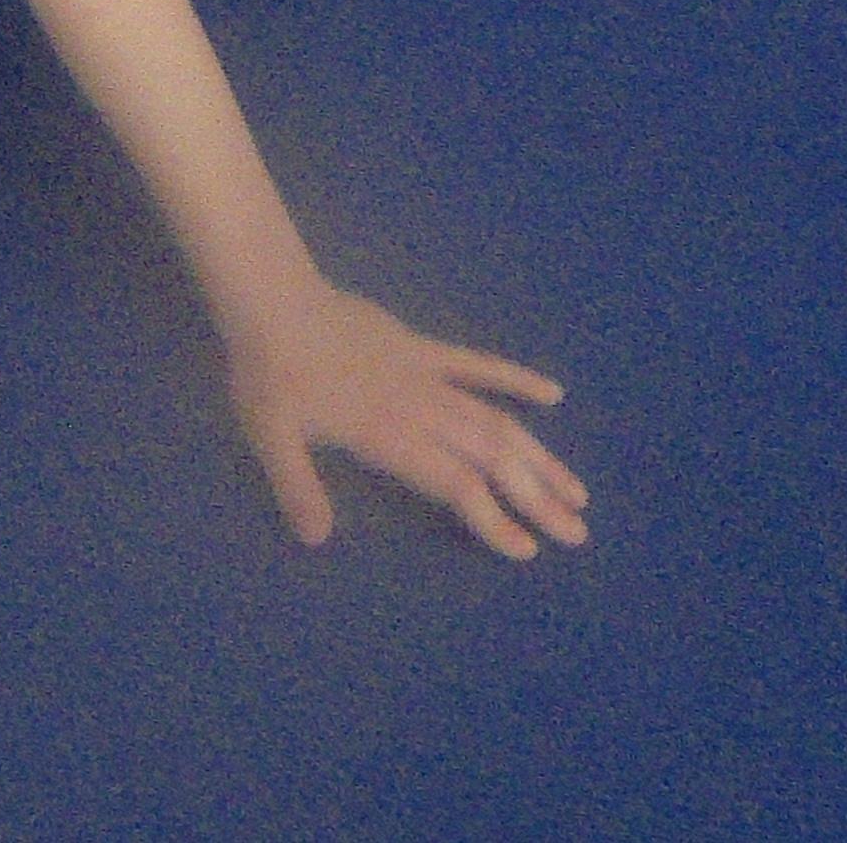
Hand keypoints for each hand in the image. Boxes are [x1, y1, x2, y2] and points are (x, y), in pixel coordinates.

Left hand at [229, 282, 586, 558]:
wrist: (270, 297)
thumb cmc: (268, 370)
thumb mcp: (270, 435)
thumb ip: (297, 487)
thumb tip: (317, 540)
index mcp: (388, 434)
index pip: (454, 483)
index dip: (492, 517)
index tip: (526, 549)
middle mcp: (419, 408)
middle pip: (491, 456)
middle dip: (536, 496)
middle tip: (577, 531)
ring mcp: (426, 373)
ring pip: (495, 418)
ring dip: (538, 454)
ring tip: (577, 490)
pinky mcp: (422, 346)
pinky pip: (477, 363)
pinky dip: (515, 378)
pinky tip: (553, 393)